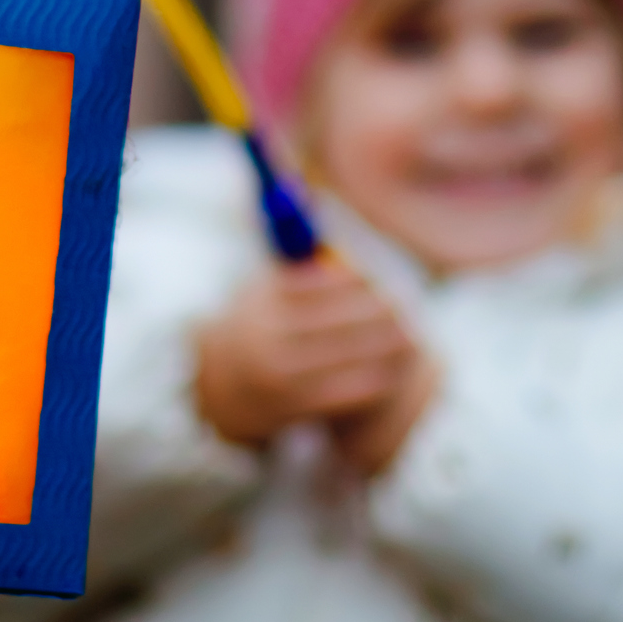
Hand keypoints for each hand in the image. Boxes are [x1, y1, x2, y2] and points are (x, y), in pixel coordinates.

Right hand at [193, 256, 430, 470]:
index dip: (355, 281)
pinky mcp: (290, 408)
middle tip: (405, 306)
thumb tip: (326, 213)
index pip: (319, 283)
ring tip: (408, 338)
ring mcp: (277, 375)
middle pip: (338, 320)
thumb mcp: (264, 289)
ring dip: (383, 347)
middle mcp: (265, 337)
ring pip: (346, 357)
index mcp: (260, 301)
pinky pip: (343, 392)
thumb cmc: (255, 327)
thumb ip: (298, 262)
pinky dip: (371, 380)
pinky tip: (391, 372)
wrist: (214, 387)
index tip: (378, 279)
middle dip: (378, 312)